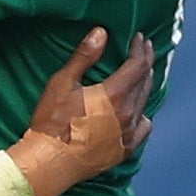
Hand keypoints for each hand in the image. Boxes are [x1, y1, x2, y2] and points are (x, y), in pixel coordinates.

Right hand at [9, 28, 155, 195]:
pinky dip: (143, 115)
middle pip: (145, 81)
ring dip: (145, 85)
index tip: (139, 38)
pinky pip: (144, 128)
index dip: (140, 49)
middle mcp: (128, 113)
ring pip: (145, 103)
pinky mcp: (124, 149)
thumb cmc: (52, 123)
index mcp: (115, 95)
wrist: (49, 162)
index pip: (137, 65)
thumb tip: (101, 33)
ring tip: (142, 75)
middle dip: (146, 62)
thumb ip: (84, 57)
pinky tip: (138, 111)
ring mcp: (128, 133)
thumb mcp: (62, 83)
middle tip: (144, 49)